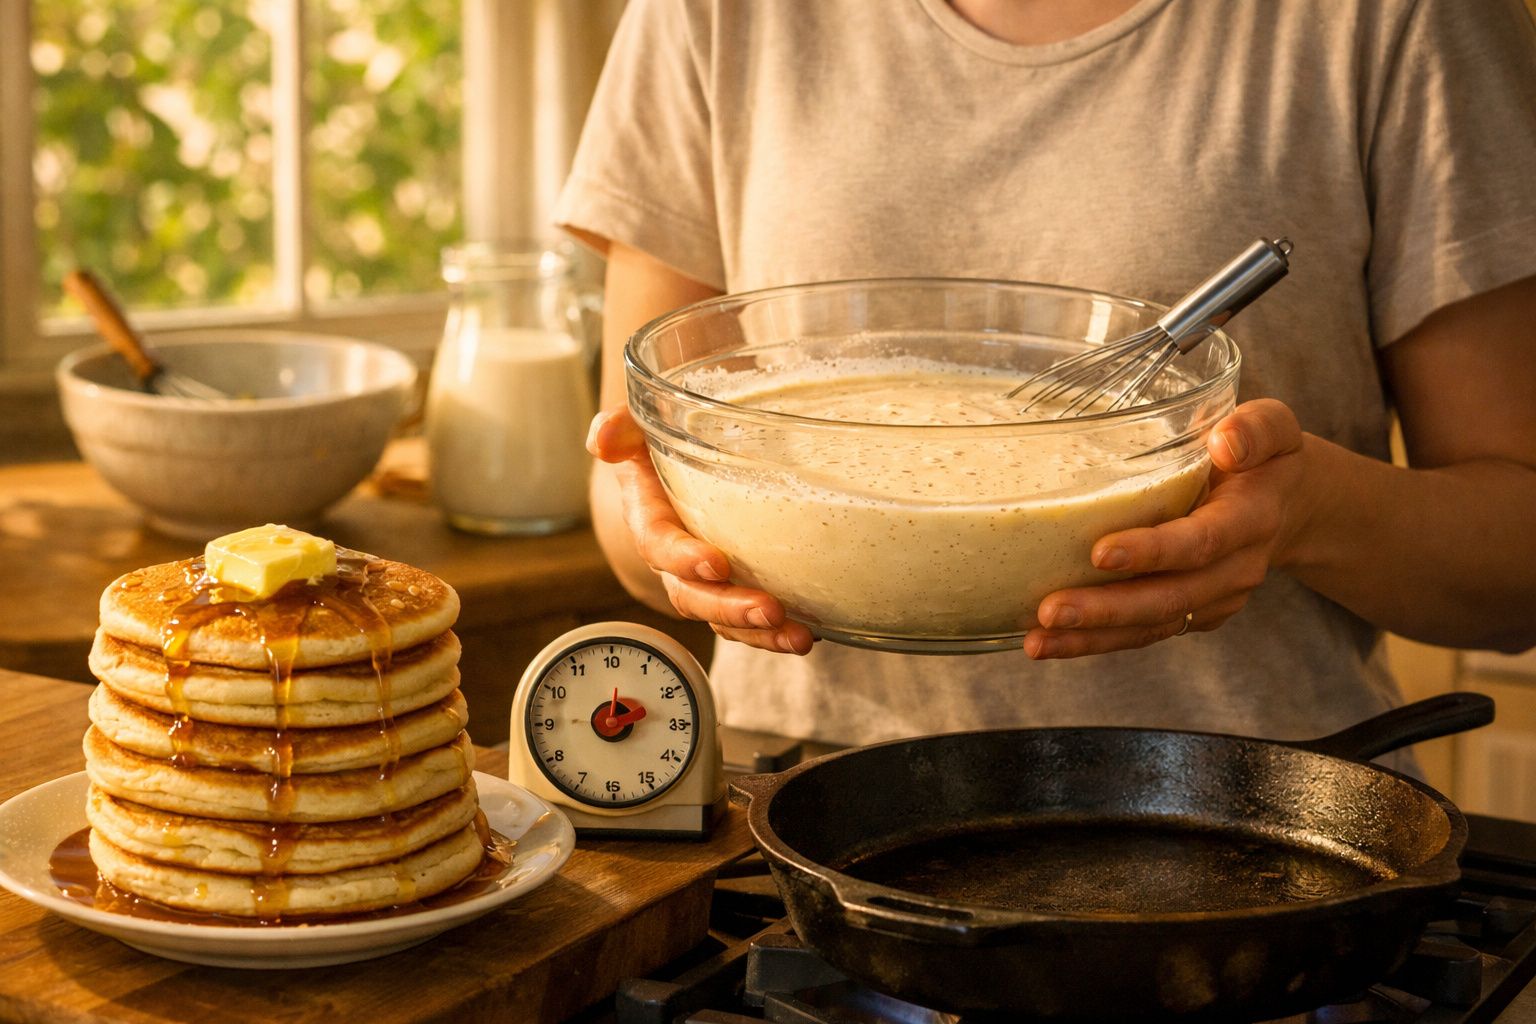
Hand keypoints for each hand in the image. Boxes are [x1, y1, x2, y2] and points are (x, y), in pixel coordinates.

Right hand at [586, 406, 814, 654]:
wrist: (674, 460)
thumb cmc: (659, 444)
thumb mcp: (637, 426)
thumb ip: (619, 428)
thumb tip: (605, 439)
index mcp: (650, 518)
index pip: (658, 544)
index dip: (682, 558)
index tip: (715, 564)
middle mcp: (674, 558)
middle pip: (693, 595)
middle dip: (729, 608)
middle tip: (769, 610)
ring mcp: (704, 578)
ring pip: (723, 617)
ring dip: (759, 633)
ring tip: (798, 637)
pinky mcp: (733, 585)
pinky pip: (746, 618)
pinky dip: (776, 631)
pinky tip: (811, 631)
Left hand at [1024, 398, 1307, 658]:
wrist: (1290, 508)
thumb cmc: (1265, 457)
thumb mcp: (1274, 427)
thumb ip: (1256, 429)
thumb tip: (1224, 442)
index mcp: (1250, 519)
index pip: (1200, 541)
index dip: (1154, 551)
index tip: (1100, 553)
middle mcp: (1235, 570)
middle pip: (1168, 598)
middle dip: (1107, 609)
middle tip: (1050, 610)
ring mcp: (1213, 600)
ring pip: (1151, 626)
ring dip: (1091, 638)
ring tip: (1037, 641)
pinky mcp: (1192, 614)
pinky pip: (1143, 633)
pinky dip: (1095, 642)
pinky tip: (1046, 642)